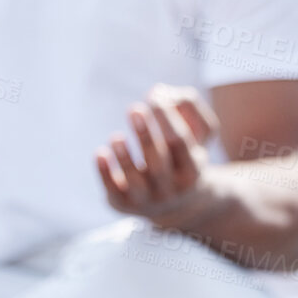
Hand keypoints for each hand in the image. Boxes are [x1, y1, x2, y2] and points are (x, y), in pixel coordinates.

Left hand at [95, 84, 218, 220]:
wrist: (177, 202)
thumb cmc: (183, 154)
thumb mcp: (197, 132)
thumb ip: (187, 106)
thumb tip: (158, 91)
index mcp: (193, 170)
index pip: (179, 142)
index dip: (166, 117)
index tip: (153, 96)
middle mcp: (172, 189)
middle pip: (159, 163)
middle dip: (146, 135)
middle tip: (134, 109)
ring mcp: (148, 200)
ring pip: (136, 181)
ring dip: (125, 158)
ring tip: (116, 137)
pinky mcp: (124, 205)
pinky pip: (113, 191)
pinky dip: (105, 173)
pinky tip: (100, 153)